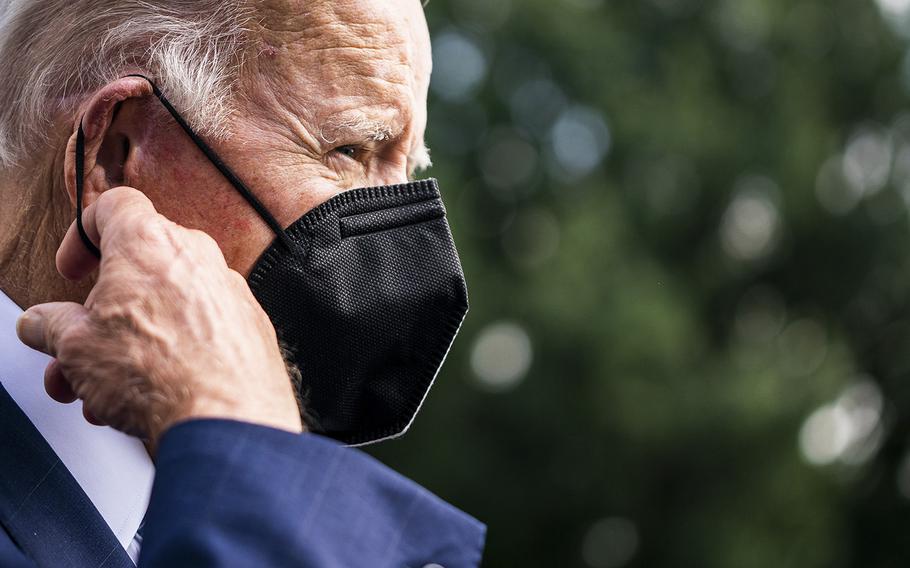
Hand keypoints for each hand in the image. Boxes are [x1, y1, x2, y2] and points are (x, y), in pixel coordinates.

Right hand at [16, 187, 302, 446]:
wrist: (227, 418)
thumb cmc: (159, 374)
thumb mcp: (75, 347)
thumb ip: (50, 326)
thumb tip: (41, 323)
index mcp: (149, 242)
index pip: (113, 206)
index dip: (83, 234)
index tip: (72, 269)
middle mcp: (197, 257)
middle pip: (138, 271)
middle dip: (100, 316)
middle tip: (77, 351)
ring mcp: (230, 291)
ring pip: (167, 308)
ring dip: (129, 345)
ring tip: (102, 390)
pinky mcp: (250, 326)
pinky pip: (201, 330)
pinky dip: (173, 353)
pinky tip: (150, 394)